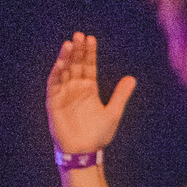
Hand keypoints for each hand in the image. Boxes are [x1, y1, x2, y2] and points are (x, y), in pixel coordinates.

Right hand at [45, 32, 134, 158]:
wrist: (84, 151)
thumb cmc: (98, 134)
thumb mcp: (114, 112)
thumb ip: (121, 95)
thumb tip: (132, 78)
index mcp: (89, 89)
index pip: (89, 66)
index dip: (89, 53)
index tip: (91, 39)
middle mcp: (76, 88)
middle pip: (76, 65)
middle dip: (77, 50)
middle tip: (79, 35)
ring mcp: (64, 94)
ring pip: (64, 71)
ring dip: (66, 58)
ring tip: (69, 43)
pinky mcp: (54, 102)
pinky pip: (54, 84)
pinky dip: (57, 73)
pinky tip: (61, 62)